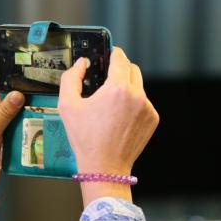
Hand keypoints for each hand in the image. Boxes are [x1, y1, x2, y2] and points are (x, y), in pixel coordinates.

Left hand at [0, 76, 23, 205]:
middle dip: (17, 101)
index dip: (8, 84)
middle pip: (3, 95)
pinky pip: (11, 122)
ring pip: (10, 109)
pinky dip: (19, 125)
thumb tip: (18, 94)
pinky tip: (27, 127)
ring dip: (20, 114)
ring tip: (31, 117)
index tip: (25, 86)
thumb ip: (5, 111)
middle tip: (32, 105)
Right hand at [59, 48, 158, 205]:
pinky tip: (118, 117)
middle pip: (132, 68)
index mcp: (117, 88)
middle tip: (106, 79)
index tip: (107, 54)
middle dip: (119, 69)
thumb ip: (71, 78)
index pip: (120, 58)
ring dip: (126, 87)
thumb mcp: (67, 106)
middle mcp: (137, 95)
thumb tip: (82, 63)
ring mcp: (148, 108)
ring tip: (110, 104)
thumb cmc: (85, 139)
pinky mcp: (152, 119)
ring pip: (138, 86)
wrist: (104, 167)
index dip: (112, 53)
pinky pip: (143, 102)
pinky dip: (133, 104)